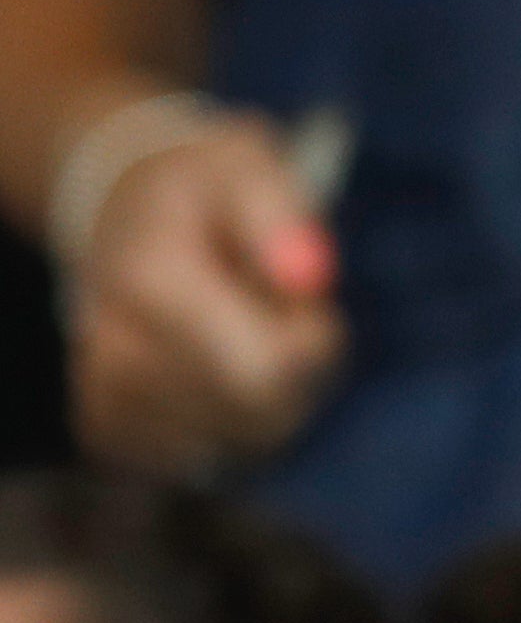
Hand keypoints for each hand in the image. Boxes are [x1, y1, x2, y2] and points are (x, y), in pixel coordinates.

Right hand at [69, 115, 346, 477]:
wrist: (130, 213)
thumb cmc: (205, 190)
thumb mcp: (249, 167)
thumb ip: (281, 215)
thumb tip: (309, 275)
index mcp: (151, 280)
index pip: (264, 371)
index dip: (312, 343)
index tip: (310, 301)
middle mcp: (113, 346)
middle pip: (255, 415)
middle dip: (296, 374)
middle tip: (284, 317)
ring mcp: (105, 392)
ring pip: (234, 443)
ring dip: (267, 398)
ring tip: (249, 335)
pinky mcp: (108, 426)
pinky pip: (199, 455)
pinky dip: (229, 421)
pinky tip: (218, 369)